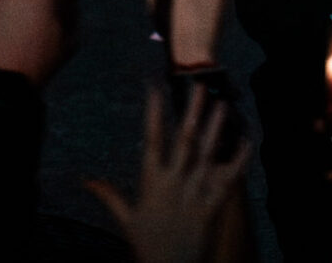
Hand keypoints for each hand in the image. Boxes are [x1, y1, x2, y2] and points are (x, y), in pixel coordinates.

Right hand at [86, 85, 250, 262]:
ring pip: (207, 155)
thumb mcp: (126, 220)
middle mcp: (173, 184)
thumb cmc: (147, 246)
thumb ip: (108, 196)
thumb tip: (85, 180)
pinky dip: (238, 162)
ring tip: (223, 104)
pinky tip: (246, 142)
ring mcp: (194, 195)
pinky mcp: (211, 209)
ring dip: (216, 128)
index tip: (154, 87)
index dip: (153, 111)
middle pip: (184, 140)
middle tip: (199, 85)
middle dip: (192, 111)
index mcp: (151, 182)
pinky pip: (227, 181)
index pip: (152, 139)